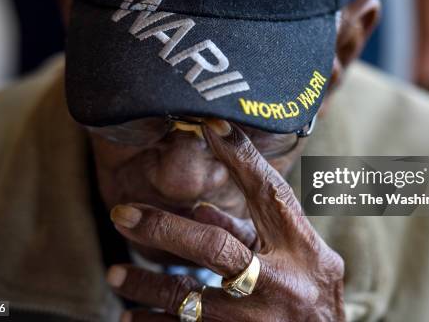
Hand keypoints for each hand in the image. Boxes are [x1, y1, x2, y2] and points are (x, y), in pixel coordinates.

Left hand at [107, 124, 345, 320]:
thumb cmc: (313, 291)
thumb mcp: (296, 252)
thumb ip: (249, 230)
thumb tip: (197, 210)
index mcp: (302, 248)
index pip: (268, 194)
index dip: (241, 158)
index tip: (210, 125)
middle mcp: (282, 282)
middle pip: (215, 248)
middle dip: (163, 227)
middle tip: (122, 214)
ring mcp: (259, 319)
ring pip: (189, 297)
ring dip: (146, 283)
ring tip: (115, 274)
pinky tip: (131, 317)